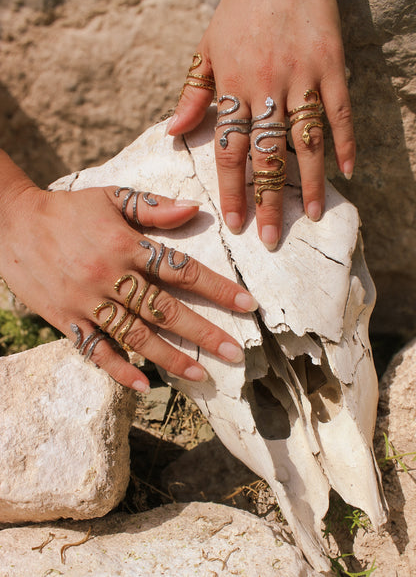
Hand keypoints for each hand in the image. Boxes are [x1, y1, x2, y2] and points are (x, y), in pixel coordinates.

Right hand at [0, 153, 256, 392]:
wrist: (9, 223)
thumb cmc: (67, 209)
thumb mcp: (110, 197)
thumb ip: (153, 207)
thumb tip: (195, 209)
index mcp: (126, 245)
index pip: (181, 269)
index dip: (217, 287)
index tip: (247, 305)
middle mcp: (110, 276)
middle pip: (164, 308)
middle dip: (203, 332)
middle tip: (235, 353)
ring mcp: (87, 301)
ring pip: (135, 334)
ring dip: (170, 357)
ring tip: (202, 375)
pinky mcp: (67, 320)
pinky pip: (94, 349)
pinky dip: (117, 369)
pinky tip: (143, 386)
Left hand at [168, 0, 354, 249]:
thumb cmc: (239, 11)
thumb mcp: (207, 48)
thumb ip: (193, 94)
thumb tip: (174, 134)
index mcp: (235, 87)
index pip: (231, 150)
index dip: (233, 190)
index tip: (236, 223)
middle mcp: (269, 88)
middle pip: (269, 155)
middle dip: (269, 200)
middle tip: (271, 238)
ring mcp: (304, 78)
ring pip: (308, 141)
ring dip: (311, 182)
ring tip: (314, 216)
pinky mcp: (332, 67)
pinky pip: (340, 111)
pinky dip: (345, 142)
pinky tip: (347, 172)